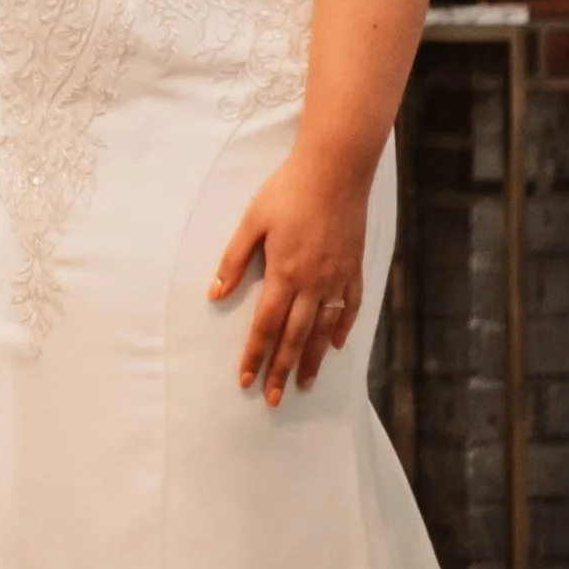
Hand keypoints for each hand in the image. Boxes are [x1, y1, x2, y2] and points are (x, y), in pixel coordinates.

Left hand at [210, 151, 367, 405]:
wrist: (335, 169)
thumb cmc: (288, 191)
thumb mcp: (253, 221)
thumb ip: (234, 260)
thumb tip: (215, 293)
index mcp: (284, 273)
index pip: (265, 326)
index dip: (254, 355)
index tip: (246, 381)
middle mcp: (312, 283)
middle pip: (295, 337)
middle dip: (282, 370)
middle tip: (273, 399)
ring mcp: (337, 277)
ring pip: (324, 329)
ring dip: (313, 360)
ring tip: (305, 384)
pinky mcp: (353, 267)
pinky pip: (349, 305)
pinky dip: (343, 328)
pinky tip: (336, 345)